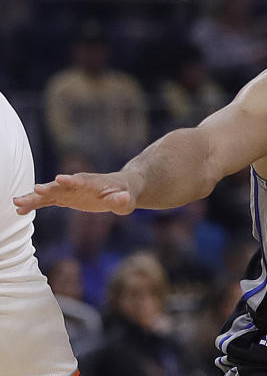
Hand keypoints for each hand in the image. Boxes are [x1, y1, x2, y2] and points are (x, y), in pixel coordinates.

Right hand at [13, 172, 137, 215]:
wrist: (121, 188)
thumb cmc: (125, 194)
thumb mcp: (127, 200)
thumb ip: (122, 201)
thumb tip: (122, 199)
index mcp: (94, 183)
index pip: (82, 181)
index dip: (71, 180)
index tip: (59, 179)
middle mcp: (78, 184)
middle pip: (61, 186)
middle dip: (49, 188)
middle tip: (35, 190)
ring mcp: (70, 190)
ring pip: (50, 193)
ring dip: (35, 197)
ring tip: (17, 201)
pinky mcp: (65, 197)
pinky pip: (47, 201)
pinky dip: (35, 204)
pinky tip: (20, 210)